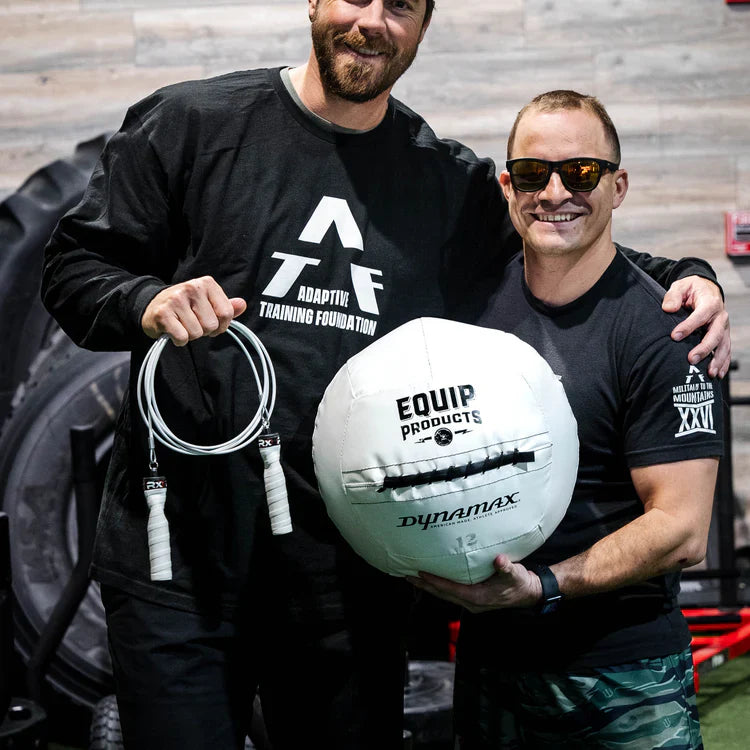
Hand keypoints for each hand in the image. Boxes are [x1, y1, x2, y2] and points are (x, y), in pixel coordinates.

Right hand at [141, 276, 246, 345]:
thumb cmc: (185, 307)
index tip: (210, 322)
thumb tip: (242, 305)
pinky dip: (179, 340)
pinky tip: (174, 331)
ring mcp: (176, 299)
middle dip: (204, 331)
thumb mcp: (207, 303)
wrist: (152, 306)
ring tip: (182, 325)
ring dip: (190, 335)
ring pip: (197, 333)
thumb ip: (226, 306)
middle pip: (212, 325)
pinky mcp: (163, 313)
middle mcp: (192, 287)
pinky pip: (182, 337)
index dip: (221, 325)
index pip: (227, 313)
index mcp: (206, 283)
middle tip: (192, 323)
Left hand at [406, 554, 541, 613]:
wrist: (528, 592)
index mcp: (477, 597)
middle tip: (406, 575)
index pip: (450, 589)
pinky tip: (432, 579)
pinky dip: (439, 586)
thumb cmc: (520, 582)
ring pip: (444, 595)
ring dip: (428, 586)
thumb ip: (505, 567)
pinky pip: (450, 593)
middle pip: (442, 594)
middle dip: (424, 585)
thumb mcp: (514, 573)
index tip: (420, 572)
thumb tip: (499, 560)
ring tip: (413, 577)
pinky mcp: (472, 598)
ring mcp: (471, 602)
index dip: (434, 581)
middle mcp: (471, 602)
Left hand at [662, 276, 730, 377]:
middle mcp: (720, 316)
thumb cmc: (690, 289)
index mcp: (710, 303)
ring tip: (709, 373)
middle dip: (704, 348)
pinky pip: (726, 350)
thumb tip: (669, 308)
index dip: (688, 326)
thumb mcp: (681, 286)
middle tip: (691, 360)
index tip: (674, 336)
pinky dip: (723, 363)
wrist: (706, 289)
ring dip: (717, 360)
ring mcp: (724, 327)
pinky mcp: (723, 335)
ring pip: (724, 345)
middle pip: (715, 334)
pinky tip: (717, 374)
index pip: (699, 316)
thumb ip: (673, 296)